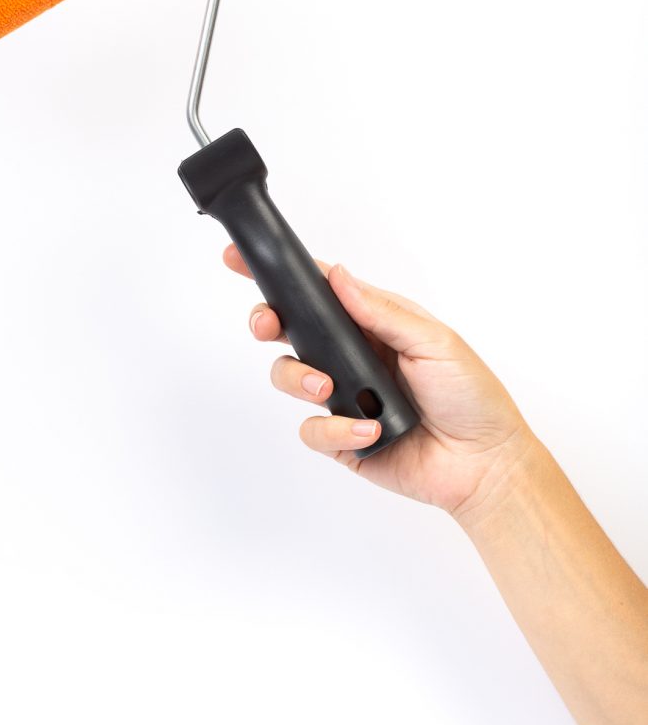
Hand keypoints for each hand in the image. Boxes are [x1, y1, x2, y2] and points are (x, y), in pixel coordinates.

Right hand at [224, 244, 534, 518]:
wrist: (485, 465)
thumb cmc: (471, 396)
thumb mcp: (433, 341)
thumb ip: (381, 311)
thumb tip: (338, 276)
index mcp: (372, 324)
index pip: (318, 292)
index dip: (279, 276)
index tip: (239, 260)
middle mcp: (350, 357)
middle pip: (288, 330)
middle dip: (268, 322)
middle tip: (269, 325)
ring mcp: (342, 398)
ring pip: (288, 377)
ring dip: (298, 378)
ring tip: (328, 390)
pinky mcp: (340, 439)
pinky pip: (310, 431)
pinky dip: (335, 431)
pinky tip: (368, 431)